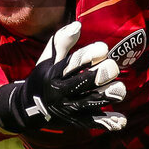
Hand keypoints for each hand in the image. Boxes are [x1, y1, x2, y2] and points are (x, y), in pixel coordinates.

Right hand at [0, 21, 126, 133]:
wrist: (27, 109)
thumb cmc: (43, 78)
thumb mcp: (48, 59)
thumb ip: (62, 41)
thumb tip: (78, 25)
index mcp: (54, 74)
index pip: (73, 63)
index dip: (90, 55)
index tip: (104, 48)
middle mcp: (61, 92)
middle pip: (82, 83)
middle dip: (100, 74)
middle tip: (113, 67)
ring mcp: (68, 109)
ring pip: (90, 103)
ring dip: (107, 96)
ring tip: (120, 89)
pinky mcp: (75, 121)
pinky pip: (93, 122)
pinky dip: (107, 122)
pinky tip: (121, 121)